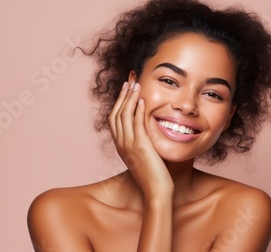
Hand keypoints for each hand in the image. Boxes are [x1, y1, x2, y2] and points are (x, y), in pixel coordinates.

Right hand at [109, 82, 173, 198]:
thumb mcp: (143, 156)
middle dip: (123, 95)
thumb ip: (141, 142)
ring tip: (135, 84)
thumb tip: (146, 130)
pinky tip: (142, 100)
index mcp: (120, 145)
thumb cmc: (153, 175)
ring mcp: (129, 145)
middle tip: (129, 80)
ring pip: (125, 116)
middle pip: (116, 113)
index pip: (114, 118)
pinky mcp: (140, 147)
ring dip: (130, 98)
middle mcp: (121, 144)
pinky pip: (136, 125)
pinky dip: (138, 111)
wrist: (156, 191)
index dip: (119, 101)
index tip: (126, 88)